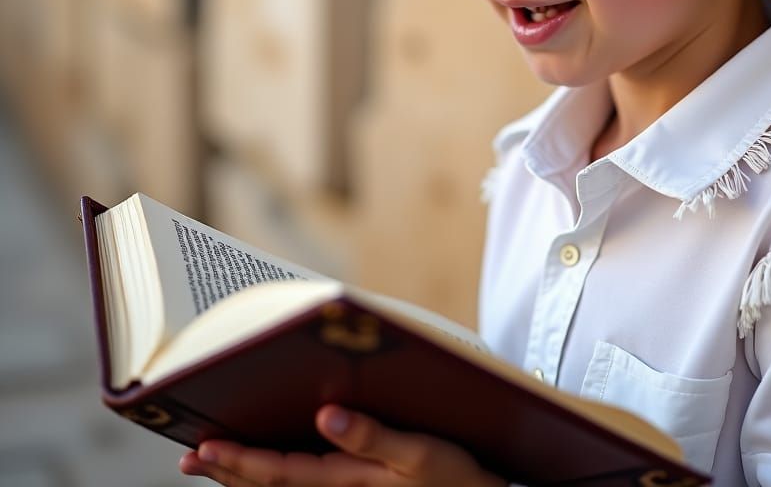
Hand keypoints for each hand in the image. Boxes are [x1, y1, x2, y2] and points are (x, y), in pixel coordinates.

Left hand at [178, 404, 506, 485]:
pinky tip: (258, 473)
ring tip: (209, 464)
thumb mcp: (422, 454)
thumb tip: (328, 416)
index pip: (280, 473)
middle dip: (228, 471)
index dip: (240, 462)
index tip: (204, 448)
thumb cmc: (455, 475)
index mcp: (349, 481)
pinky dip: (269, 481)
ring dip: (241, 479)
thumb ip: (374, 437)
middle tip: (188, 457)